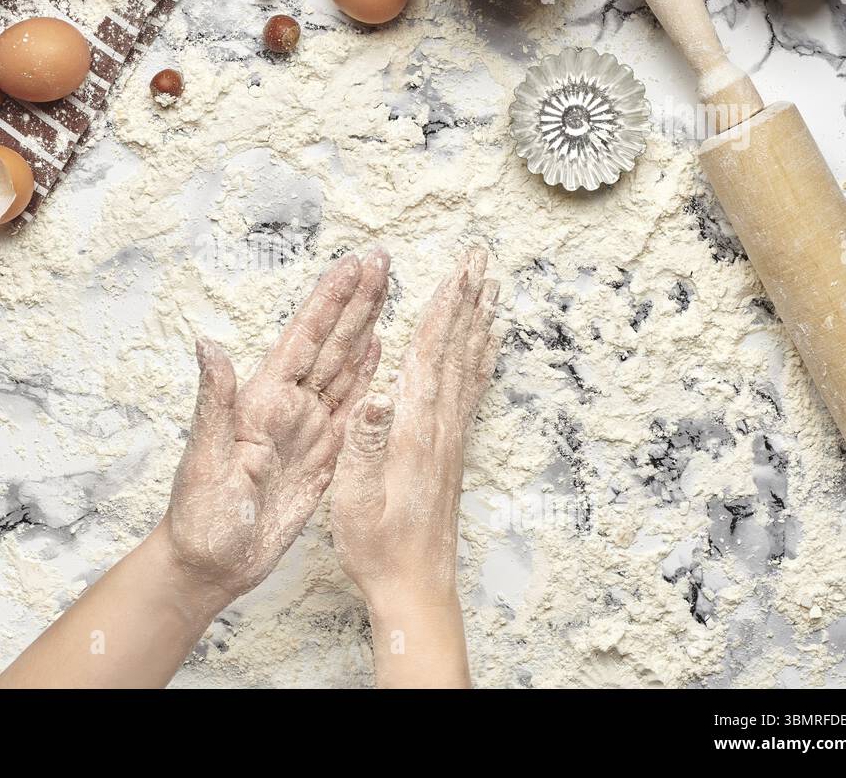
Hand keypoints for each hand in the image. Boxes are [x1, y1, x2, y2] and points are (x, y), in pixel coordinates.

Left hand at [158, 248, 389, 601]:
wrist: (210, 563)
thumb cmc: (199, 516)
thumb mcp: (204, 459)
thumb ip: (214, 401)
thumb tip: (207, 345)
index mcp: (262, 400)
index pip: (303, 339)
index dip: (330, 300)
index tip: (354, 264)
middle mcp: (287, 406)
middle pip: (330, 342)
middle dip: (356, 300)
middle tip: (381, 258)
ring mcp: (306, 429)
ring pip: (343, 367)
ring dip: (365, 327)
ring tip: (386, 289)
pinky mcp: (322, 455)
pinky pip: (350, 408)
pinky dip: (367, 377)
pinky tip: (378, 349)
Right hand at [331, 247, 498, 612]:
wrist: (415, 587)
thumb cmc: (377, 547)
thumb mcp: (354, 497)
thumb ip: (364, 444)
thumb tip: (376, 392)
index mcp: (413, 431)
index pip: (430, 356)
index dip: (443, 309)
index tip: (456, 269)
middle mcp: (440, 428)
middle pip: (456, 350)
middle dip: (467, 300)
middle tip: (481, 258)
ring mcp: (450, 439)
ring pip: (468, 367)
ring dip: (478, 322)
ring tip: (492, 286)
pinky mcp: (451, 452)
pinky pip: (471, 392)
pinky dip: (481, 360)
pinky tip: (488, 345)